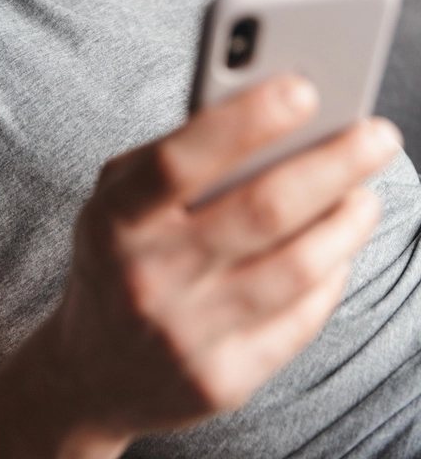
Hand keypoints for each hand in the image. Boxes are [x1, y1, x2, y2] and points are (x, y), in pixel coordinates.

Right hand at [45, 75, 399, 449]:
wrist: (92, 372)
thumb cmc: (118, 257)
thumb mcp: (117, 198)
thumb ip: (174, 155)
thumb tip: (267, 115)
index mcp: (114, 219)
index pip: (180, 161)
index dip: (244, 122)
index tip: (304, 89)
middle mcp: (147, 278)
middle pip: (260, 210)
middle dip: (333, 165)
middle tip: (377, 136)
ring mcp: (186, 334)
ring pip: (295, 268)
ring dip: (346, 223)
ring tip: (364, 195)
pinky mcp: (222, 380)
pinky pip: (300, 321)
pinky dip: (332, 276)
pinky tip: (340, 249)